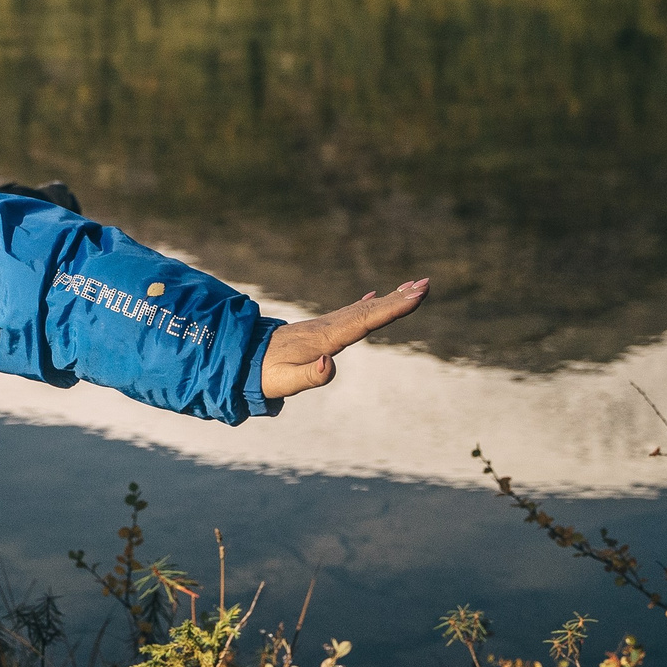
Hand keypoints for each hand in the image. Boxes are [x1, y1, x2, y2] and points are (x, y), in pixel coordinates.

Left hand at [260, 278, 428, 398]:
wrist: (240, 357)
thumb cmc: (264, 375)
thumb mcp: (284, 382)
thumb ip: (310, 376)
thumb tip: (331, 363)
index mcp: (325, 338)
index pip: (365, 321)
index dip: (392, 308)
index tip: (415, 296)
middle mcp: (327, 327)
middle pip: (369, 310)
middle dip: (399, 298)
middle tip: (426, 284)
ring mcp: (324, 326)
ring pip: (363, 309)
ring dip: (389, 298)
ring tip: (413, 287)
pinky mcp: (320, 329)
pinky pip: (351, 313)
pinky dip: (368, 305)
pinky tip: (374, 297)